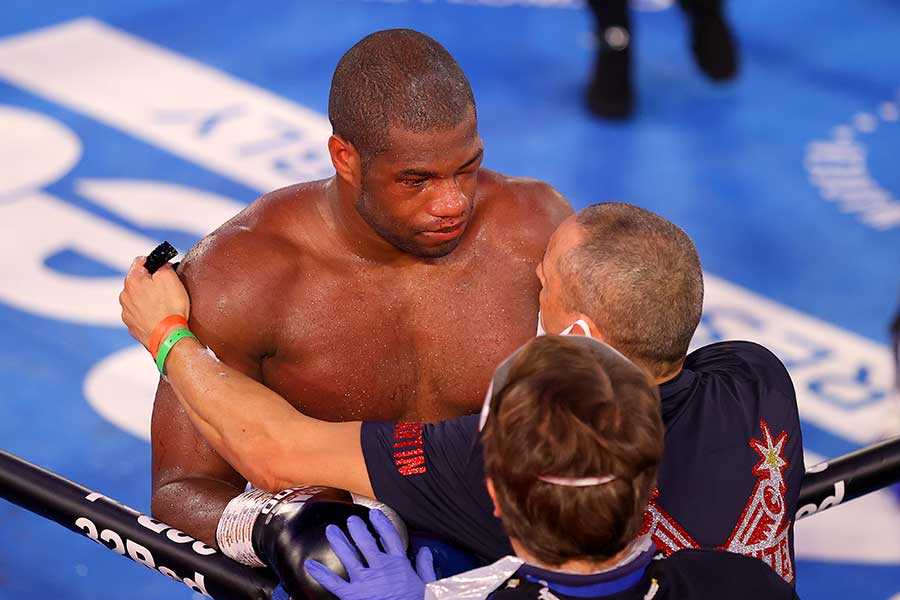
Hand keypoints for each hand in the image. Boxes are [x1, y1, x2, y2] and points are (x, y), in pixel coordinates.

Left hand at [119, 256, 190, 350]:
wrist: (168, 337)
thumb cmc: (171, 307)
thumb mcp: (171, 278)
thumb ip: (163, 266)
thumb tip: (161, 266)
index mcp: (132, 280)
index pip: (140, 261)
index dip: (154, 262)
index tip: (164, 268)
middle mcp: (125, 295)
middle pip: (138, 282)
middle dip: (150, 283)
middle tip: (167, 290)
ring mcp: (127, 313)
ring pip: (137, 299)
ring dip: (148, 299)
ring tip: (164, 307)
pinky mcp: (132, 327)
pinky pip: (139, 315)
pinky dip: (148, 314)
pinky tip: (160, 319)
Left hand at [305, 509, 435, 599]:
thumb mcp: (426, 584)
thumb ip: (424, 566)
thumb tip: (425, 551)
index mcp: (398, 564)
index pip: (390, 537)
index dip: (382, 523)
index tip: (375, 514)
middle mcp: (380, 568)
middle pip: (366, 542)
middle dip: (357, 529)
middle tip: (352, 520)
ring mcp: (365, 581)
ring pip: (349, 556)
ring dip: (339, 542)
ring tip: (331, 530)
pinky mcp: (353, 595)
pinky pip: (335, 584)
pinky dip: (322, 574)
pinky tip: (310, 565)